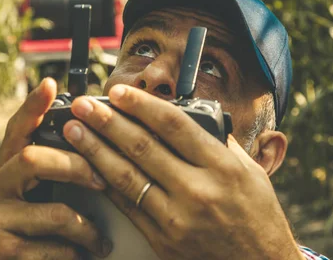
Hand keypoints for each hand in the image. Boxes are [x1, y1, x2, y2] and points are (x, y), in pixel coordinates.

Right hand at [0, 78, 112, 258]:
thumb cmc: (23, 229)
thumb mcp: (29, 196)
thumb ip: (49, 169)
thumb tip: (90, 136)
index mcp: (1, 171)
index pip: (16, 130)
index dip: (32, 106)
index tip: (50, 84)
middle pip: (35, 159)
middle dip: (77, 167)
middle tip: (102, 181)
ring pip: (58, 213)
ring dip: (88, 228)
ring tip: (100, 239)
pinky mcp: (1, 252)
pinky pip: (56, 249)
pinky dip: (76, 254)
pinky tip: (80, 256)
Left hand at [62, 85, 302, 259]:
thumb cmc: (258, 215)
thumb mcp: (250, 172)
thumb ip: (219, 143)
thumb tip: (188, 117)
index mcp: (222, 167)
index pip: (174, 125)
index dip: (142, 104)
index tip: (119, 91)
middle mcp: (199, 191)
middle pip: (143, 147)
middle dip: (108, 122)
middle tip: (84, 105)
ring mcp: (178, 219)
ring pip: (127, 176)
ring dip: (96, 150)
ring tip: (75, 131)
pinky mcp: (163, 240)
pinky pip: (128, 206)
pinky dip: (107, 184)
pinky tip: (91, 166)